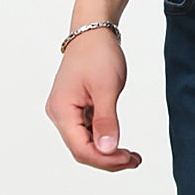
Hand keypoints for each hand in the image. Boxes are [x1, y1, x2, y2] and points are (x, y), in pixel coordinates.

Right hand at [45, 31, 142, 170]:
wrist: (93, 33)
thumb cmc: (98, 55)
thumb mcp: (106, 89)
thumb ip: (106, 121)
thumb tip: (107, 150)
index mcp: (62, 110)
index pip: (81, 149)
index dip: (105, 160)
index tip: (128, 159)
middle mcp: (60, 114)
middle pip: (82, 150)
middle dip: (108, 159)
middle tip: (134, 161)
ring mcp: (67, 112)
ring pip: (85, 144)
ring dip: (108, 152)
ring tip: (132, 156)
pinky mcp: (76, 110)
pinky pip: (88, 132)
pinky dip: (105, 140)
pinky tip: (120, 143)